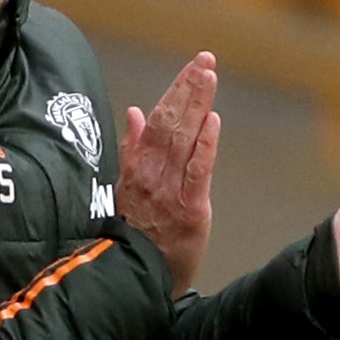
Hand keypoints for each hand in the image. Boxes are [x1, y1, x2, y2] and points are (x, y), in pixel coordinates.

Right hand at [120, 52, 218, 295]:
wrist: (134, 279)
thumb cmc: (135, 236)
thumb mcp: (126, 189)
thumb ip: (132, 149)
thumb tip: (135, 112)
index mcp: (138, 167)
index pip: (158, 119)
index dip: (176, 91)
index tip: (193, 67)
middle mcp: (152, 174)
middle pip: (171, 122)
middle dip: (189, 88)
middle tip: (206, 60)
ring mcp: (169, 191)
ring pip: (183, 140)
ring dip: (197, 105)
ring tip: (209, 77)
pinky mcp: (189, 210)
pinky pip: (197, 172)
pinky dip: (204, 146)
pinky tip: (213, 122)